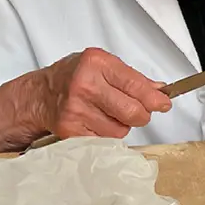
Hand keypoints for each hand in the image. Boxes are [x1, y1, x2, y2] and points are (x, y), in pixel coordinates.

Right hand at [38, 48, 170, 139]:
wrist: (41, 94)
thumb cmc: (73, 76)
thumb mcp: (101, 65)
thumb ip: (132, 77)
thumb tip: (159, 91)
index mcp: (96, 64)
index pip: (136, 85)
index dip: (154, 98)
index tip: (164, 104)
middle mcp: (85, 86)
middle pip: (132, 112)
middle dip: (142, 115)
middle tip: (138, 112)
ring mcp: (76, 110)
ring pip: (121, 130)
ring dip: (121, 125)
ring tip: (108, 113)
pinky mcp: (70, 130)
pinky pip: (105, 140)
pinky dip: (106, 134)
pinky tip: (96, 122)